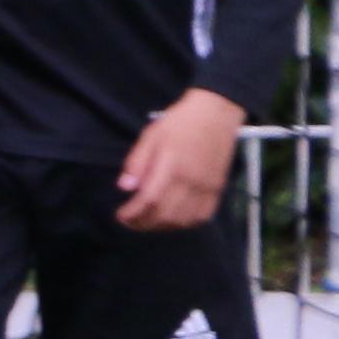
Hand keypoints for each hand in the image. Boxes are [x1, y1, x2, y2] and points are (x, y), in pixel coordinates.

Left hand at [114, 88, 245, 232]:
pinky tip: (172, 218)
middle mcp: (192, 180)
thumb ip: (137, 162)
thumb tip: (125, 188)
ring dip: (162, 226)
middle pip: (165, 215)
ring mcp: (207, 187)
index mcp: (173, 165)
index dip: (132, 213)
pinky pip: (202, 216)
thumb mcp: (151, 135)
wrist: (217, 112)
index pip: (150, 200)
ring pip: (183, 220)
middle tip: (130, 221)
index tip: (121, 215)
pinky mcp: (218, 188)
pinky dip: (185, 223)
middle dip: (143, 223)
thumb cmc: (181, 122)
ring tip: (148, 220)